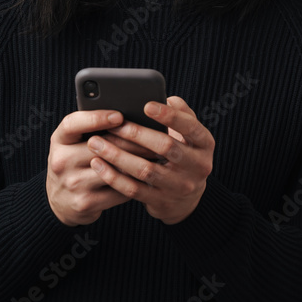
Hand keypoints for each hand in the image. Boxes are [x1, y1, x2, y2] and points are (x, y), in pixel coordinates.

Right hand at [45, 109, 161, 225]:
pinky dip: (134, 183)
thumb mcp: (72, 142)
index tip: (119, 115)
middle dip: (132, 141)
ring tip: (155, 155)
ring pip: (114, 169)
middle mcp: (61, 161)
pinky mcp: (85, 202)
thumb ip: (90, 128)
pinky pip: (118, 190)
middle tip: (154, 136)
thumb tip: (125, 117)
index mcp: (59, 140)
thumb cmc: (73, 162)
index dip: (96, 118)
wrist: (59, 201)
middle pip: (102, 146)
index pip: (73, 124)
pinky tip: (145, 177)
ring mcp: (73, 183)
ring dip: (137, 163)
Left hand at [86, 96, 214, 224]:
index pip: (190, 127)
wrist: (186, 199)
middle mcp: (197, 166)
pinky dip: (114, 177)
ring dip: (118, 155)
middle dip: (136, 134)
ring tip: (96, 143)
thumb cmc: (183, 154)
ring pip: (145, 170)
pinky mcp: (161, 202)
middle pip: (165, 147)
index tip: (146, 105)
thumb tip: (167, 99)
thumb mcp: (190, 135)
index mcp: (205, 144)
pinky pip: (134, 190)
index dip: (169, 116)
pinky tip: (99, 164)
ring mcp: (179, 187)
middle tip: (113, 125)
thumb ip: (182, 114)